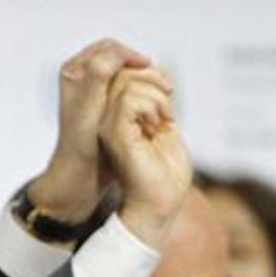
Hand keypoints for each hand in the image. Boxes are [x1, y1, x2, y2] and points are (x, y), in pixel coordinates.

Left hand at [25, 39, 150, 223]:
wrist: (80, 171)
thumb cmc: (82, 141)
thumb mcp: (91, 104)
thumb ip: (100, 73)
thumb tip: (116, 51)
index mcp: (73, 70)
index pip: (109, 48)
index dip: (130, 55)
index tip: (148, 66)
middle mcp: (83, 77)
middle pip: (122, 59)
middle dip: (143, 68)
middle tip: (162, 82)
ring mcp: (95, 90)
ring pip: (129, 74)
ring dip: (148, 81)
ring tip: (165, 94)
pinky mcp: (108, 104)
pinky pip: (132, 89)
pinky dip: (147, 93)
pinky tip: (158, 105)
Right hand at [101, 68, 190, 247]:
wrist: (160, 203)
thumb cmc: (166, 174)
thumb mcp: (162, 128)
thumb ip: (154, 103)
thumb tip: (155, 75)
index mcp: (116, 119)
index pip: (125, 75)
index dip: (150, 76)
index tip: (168, 99)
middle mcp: (107, 121)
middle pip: (123, 73)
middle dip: (155, 81)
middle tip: (168, 111)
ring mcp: (108, 126)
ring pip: (127, 83)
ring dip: (157, 96)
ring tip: (164, 120)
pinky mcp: (114, 133)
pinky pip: (130, 99)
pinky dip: (152, 105)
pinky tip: (158, 125)